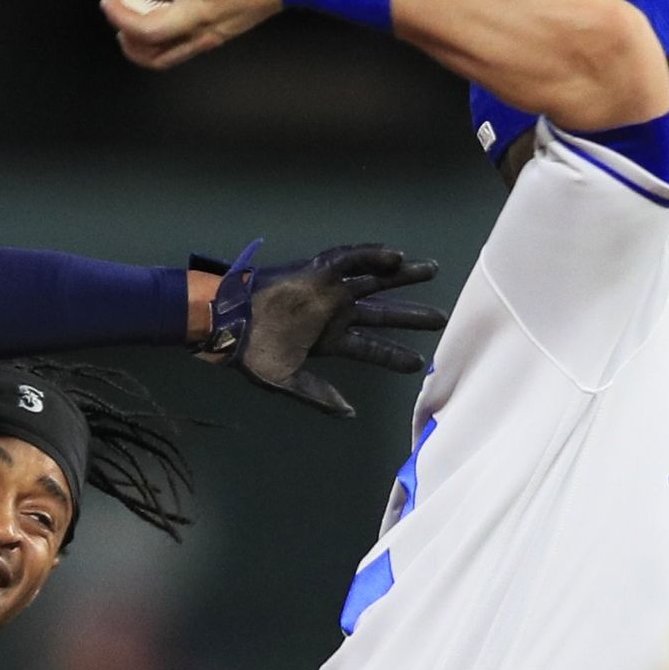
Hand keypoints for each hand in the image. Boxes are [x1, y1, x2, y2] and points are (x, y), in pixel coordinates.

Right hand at [103, 0, 287, 70]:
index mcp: (204, 37)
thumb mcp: (231, 20)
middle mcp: (197, 16)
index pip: (158, 57)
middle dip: (117, 16)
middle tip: (109, 1)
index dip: (132, 49)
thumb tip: (169, 10)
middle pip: (143, 28)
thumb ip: (201, 22)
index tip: (124, 36)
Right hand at [205, 242, 444, 415]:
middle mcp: (335, 313)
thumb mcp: (288, 381)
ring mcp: (329, 290)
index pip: (370, 347)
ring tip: (432, 270)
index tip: (418, 364)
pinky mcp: (318, 270)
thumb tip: (350, 413)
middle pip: (382, 312)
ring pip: (374, 280)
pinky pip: (351, 258)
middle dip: (410, 314)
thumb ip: (319, 395)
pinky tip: (397, 258)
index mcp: (330, 339)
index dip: (393, 355)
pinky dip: (373, 256)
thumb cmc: (253, 353)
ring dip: (403, 276)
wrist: (228, 324)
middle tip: (440, 318)